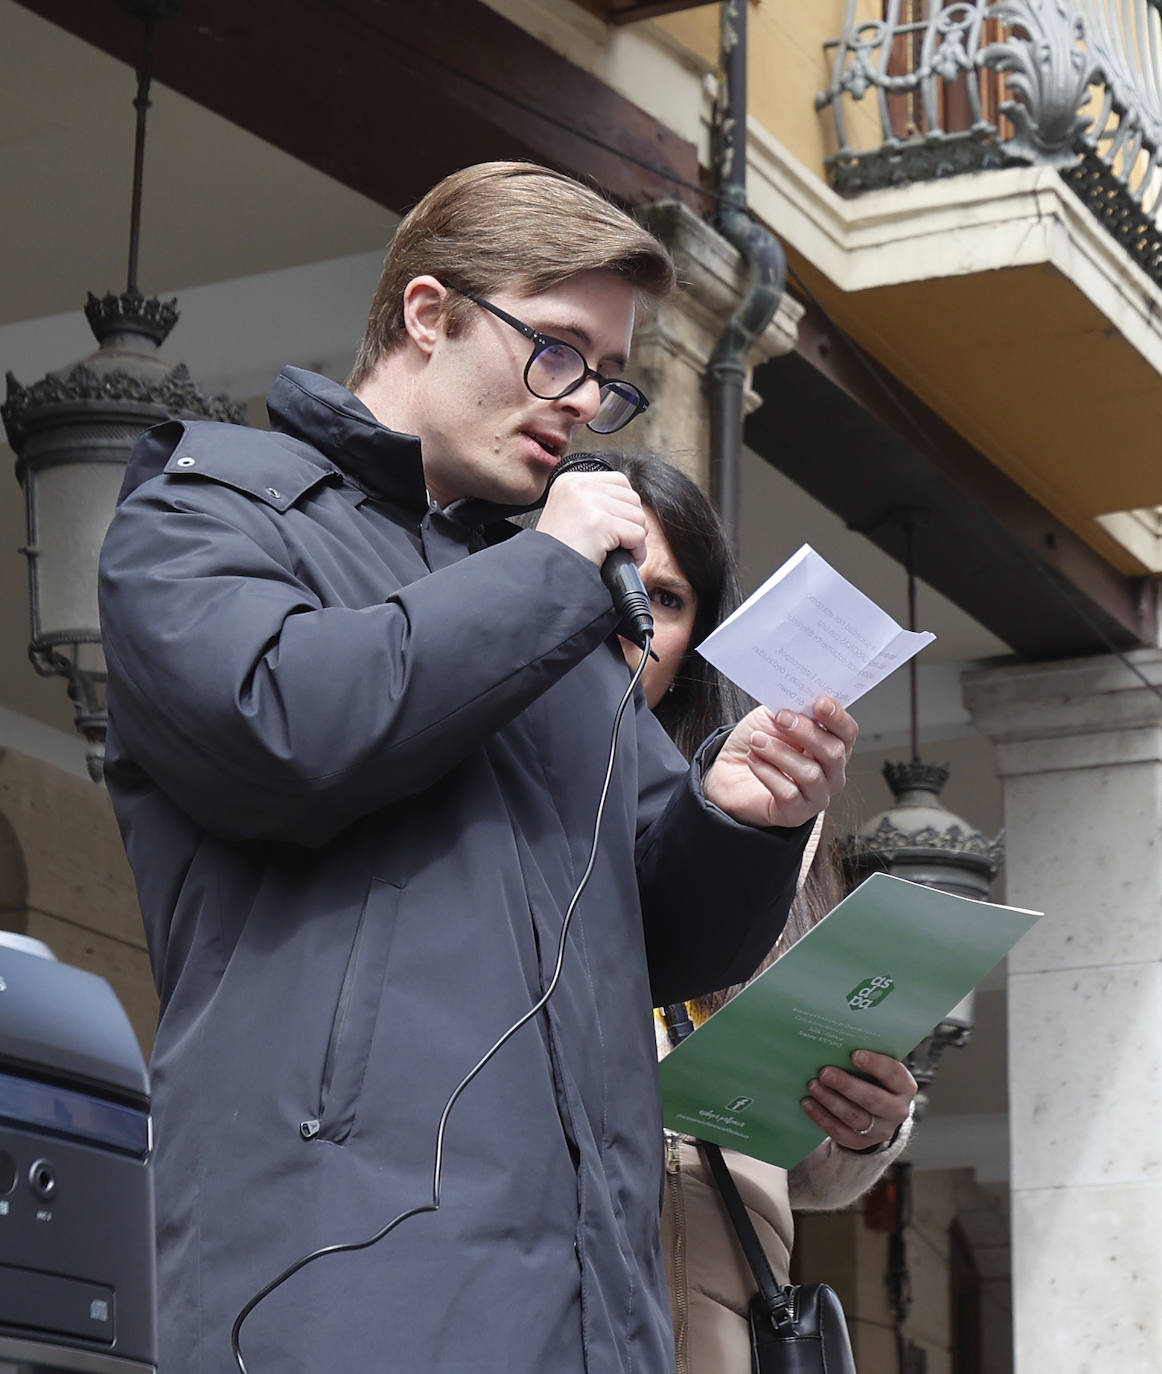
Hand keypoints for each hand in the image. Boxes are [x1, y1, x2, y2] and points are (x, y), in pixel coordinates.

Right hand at [537, 471, 646, 567]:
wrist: (545, 574)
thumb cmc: (558, 552)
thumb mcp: (569, 514)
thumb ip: (595, 502)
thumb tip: (630, 504)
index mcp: (570, 481)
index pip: (619, 481)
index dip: (625, 506)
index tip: (615, 527)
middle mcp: (579, 486)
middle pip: (632, 498)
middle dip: (632, 524)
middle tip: (619, 544)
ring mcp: (589, 503)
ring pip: (638, 516)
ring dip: (635, 540)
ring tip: (617, 553)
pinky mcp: (600, 523)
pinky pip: (638, 535)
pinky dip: (636, 553)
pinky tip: (619, 560)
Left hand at [703, 698, 857, 828]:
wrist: (728, 774)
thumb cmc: (759, 745)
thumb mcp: (774, 717)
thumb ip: (790, 707)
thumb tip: (800, 693)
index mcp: (832, 745)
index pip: (847, 732)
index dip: (837, 717)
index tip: (819, 702)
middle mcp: (831, 773)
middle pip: (834, 752)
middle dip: (806, 732)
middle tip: (781, 718)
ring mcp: (816, 795)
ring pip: (810, 774)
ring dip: (780, 752)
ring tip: (756, 740)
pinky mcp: (795, 813)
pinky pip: (788, 793)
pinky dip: (768, 773)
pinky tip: (753, 760)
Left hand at [800, 1050, 917, 1150]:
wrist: (875, 1113)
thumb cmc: (872, 1079)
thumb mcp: (877, 1069)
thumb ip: (864, 1058)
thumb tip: (837, 1045)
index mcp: (904, 1087)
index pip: (894, 1075)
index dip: (876, 1065)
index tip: (854, 1054)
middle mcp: (897, 1111)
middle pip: (873, 1100)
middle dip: (847, 1085)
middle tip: (825, 1072)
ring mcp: (880, 1130)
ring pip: (854, 1117)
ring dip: (830, 1100)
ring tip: (813, 1085)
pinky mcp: (861, 1143)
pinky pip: (840, 1132)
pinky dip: (821, 1117)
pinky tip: (808, 1103)